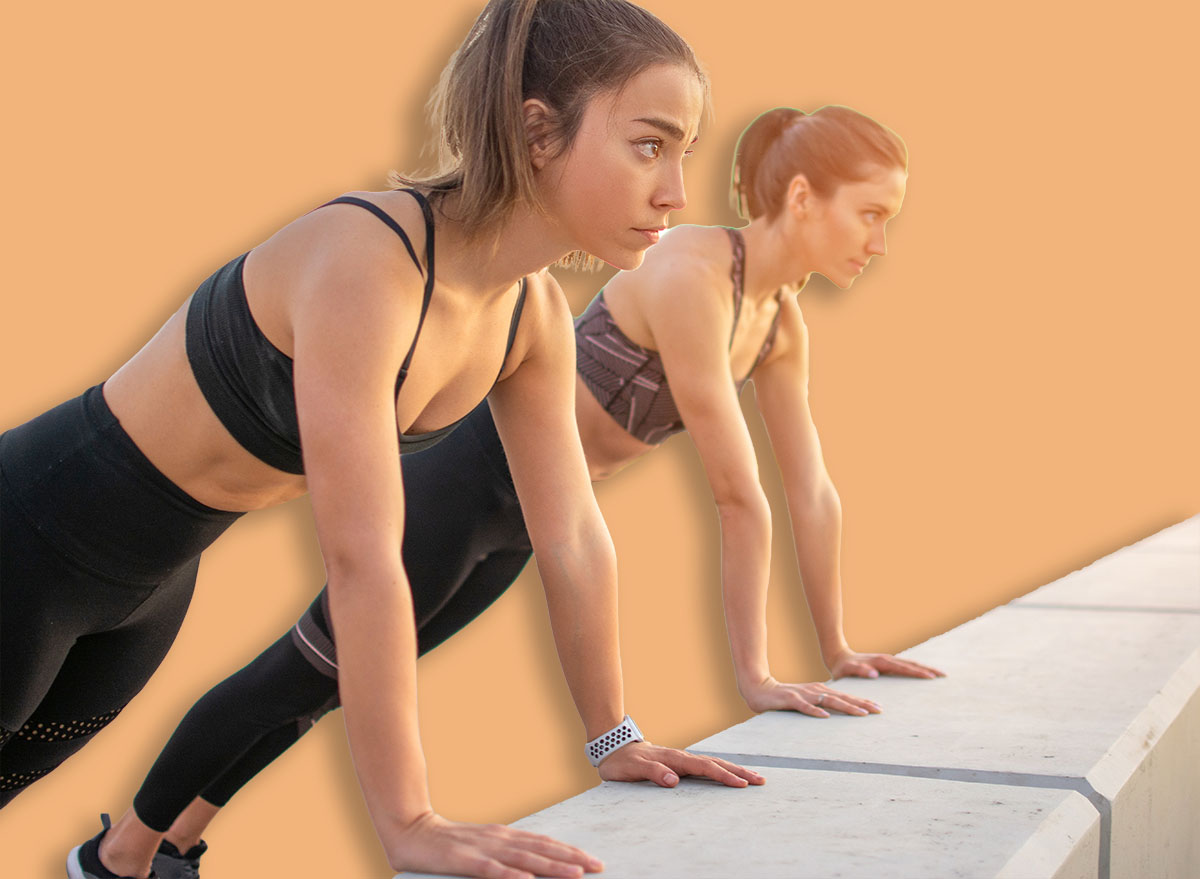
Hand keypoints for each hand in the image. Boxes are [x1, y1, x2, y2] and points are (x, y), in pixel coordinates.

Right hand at [387, 811, 602, 878]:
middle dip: (572, 859)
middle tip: (598, 867)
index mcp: (505, 836)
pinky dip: (510, 876)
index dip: (570, 851)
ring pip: (524, 860)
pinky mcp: (464, 861)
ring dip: (551, 867)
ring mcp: (483, 849)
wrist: (412, 830)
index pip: (545, 843)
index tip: (593, 861)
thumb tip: (534, 866)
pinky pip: (491, 870)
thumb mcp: (483, 847)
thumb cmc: (449, 844)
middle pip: (542, 849)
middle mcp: (500, 839)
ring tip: (576, 874)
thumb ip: (506, 854)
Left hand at [597, 741, 764, 787]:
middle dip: (738, 772)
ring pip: (713, 763)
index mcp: (674, 760)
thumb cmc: (622, 762)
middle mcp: (681, 758)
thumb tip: (674, 781)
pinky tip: (728, 774)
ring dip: (733, 769)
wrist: (614, 748)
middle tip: (760, 780)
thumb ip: (653, 773)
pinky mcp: (679, 763)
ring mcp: (681, 760)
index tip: (741, 784)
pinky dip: (721, 769)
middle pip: (715, 763)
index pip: (704, 768)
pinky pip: (705, 766)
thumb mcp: (633, 769)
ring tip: (752, 777)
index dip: (723, 776)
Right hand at [741, 676, 881, 717]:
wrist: (758, 688)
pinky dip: (815, 711)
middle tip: (879, 710)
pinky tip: (825, 716)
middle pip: (842, 697)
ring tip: (861, 713)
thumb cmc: (783, 698)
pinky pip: (805, 706)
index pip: (845, 696)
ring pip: (828, 701)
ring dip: (845, 707)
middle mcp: (815, 690)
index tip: (879, 708)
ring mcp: (803, 695)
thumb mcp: (806, 701)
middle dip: (861, 704)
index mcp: (820, 691)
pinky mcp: (790, 700)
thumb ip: (819, 705)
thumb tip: (835, 715)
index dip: (862, 702)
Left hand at [828, 649, 945, 680]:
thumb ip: (860, 671)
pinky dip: (916, 669)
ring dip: (924, 668)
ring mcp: (887, 661)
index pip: (903, 668)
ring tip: (940, 674)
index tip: (931, 677)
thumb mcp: (847, 671)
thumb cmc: (842, 668)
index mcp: (880, 662)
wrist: (838, 657)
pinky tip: (924, 674)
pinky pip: (905, 666)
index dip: (917, 672)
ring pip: (910, 664)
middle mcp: (886, 659)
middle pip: (911, 664)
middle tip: (944, 675)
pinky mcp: (886, 664)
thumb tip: (875, 673)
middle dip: (928, 669)